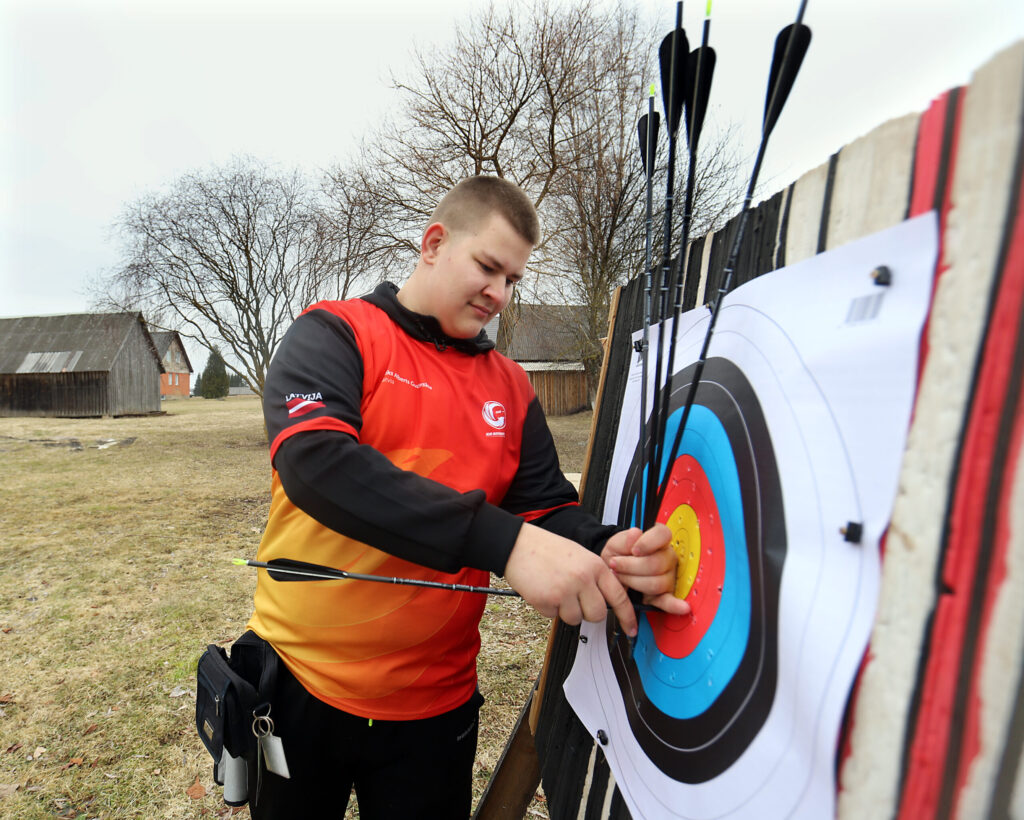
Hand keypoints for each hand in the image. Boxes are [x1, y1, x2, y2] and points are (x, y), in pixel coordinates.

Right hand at [504, 522, 637, 635]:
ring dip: (565, 610)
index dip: (627, 616)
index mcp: (595, 565)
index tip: (631, 629)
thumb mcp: (580, 555)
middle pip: (598, 614)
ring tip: (556, 590)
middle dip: (587, 612)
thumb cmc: (547, 549)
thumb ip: (595, 576)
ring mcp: (566, 590)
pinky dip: (548, 608)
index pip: (619, 596)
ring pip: (575, 618)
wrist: (518, 544)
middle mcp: (583, 578)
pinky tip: (544, 590)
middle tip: (575, 600)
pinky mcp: (548, 600)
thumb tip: (607, 599)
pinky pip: (554, 616)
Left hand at [601, 523, 689, 615]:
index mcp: (658, 540)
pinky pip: (670, 600)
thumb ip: (625, 538)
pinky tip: (682, 607)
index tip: (634, 550)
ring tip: (622, 577)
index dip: (647, 543)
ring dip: (634, 582)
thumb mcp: (616, 543)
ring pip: (656, 583)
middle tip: (616, 565)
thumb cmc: (618, 555)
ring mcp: (669, 576)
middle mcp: (667, 557)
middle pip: (656, 564)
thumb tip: (636, 534)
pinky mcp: (664, 594)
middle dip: (631, 566)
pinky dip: (675, 605)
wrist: (612, 570)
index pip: (663, 535)